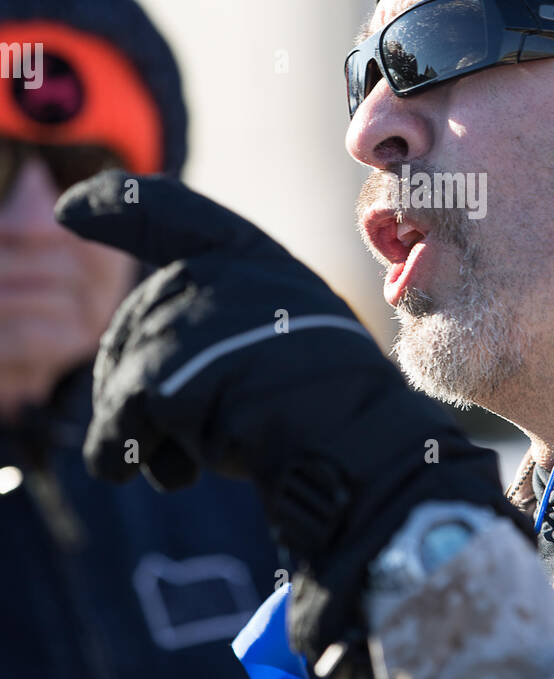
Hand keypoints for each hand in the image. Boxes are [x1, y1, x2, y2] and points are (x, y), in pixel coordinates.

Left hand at [56, 171, 532, 657]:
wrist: (360, 443)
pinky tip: (170, 474)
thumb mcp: (292, 329)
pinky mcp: (167, 378)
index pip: (170, 214)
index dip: (116, 204)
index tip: (69, 210)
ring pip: (122, 378)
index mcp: (251, 255)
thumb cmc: (337, 400)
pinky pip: (117, 424)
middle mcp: (216, 275)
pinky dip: (129, 455)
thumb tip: (143, 351)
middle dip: (142, 385)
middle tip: (190, 434)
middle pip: (136, 327)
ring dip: (149, 431)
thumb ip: (229, 315)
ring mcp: (190, 322)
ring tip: (195, 458)